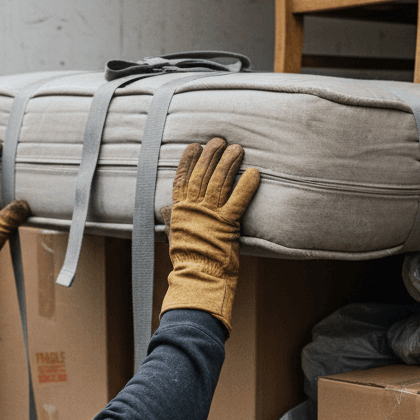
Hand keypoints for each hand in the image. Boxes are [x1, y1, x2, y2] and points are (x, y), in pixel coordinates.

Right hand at [160, 138, 259, 330]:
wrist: (197, 277)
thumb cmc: (187, 260)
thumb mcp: (176, 236)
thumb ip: (173, 219)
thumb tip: (166, 209)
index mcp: (179, 210)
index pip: (181, 178)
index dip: (188, 160)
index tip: (194, 146)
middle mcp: (193, 208)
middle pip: (202, 174)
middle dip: (211, 154)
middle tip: (220, 141)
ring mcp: (210, 215)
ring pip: (219, 182)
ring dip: (229, 163)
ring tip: (237, 149)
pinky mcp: (227, 224)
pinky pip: (239, 200)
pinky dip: (246, 185)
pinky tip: (254, 173)